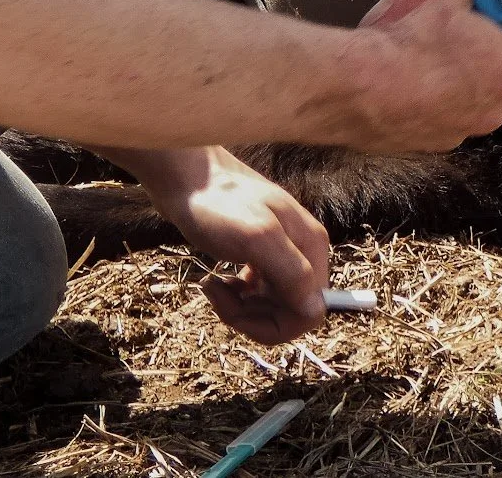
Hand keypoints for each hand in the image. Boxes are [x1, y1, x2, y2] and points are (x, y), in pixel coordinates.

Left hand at [123, 146, 330, 343]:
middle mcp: (303, 252)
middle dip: (251, 316)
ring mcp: (281, 253)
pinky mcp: (260, 255)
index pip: (310, 312)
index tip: (239, 307)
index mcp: (311, 248)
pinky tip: (216, 281)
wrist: (185, 177)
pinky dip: (235, 296)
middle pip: (289, 312)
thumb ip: (291, 272)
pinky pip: (256, 294)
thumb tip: (316, 311)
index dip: (274, 323)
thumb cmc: (217, 203)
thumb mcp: (255, 238)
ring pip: (271, 306)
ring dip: (240, 307)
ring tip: (213, 285)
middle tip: (218, 294)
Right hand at [343, 0, 501, 150]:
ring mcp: (465, 131)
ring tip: (436, 52)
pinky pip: (451, 114)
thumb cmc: (406, 36)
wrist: (352, 88)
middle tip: (471, 26)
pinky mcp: (434, 145)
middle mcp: (496, 108)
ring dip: (469, 76)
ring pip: (482, 97)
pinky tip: (414, 78)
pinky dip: (441, 97)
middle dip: (499, 48)